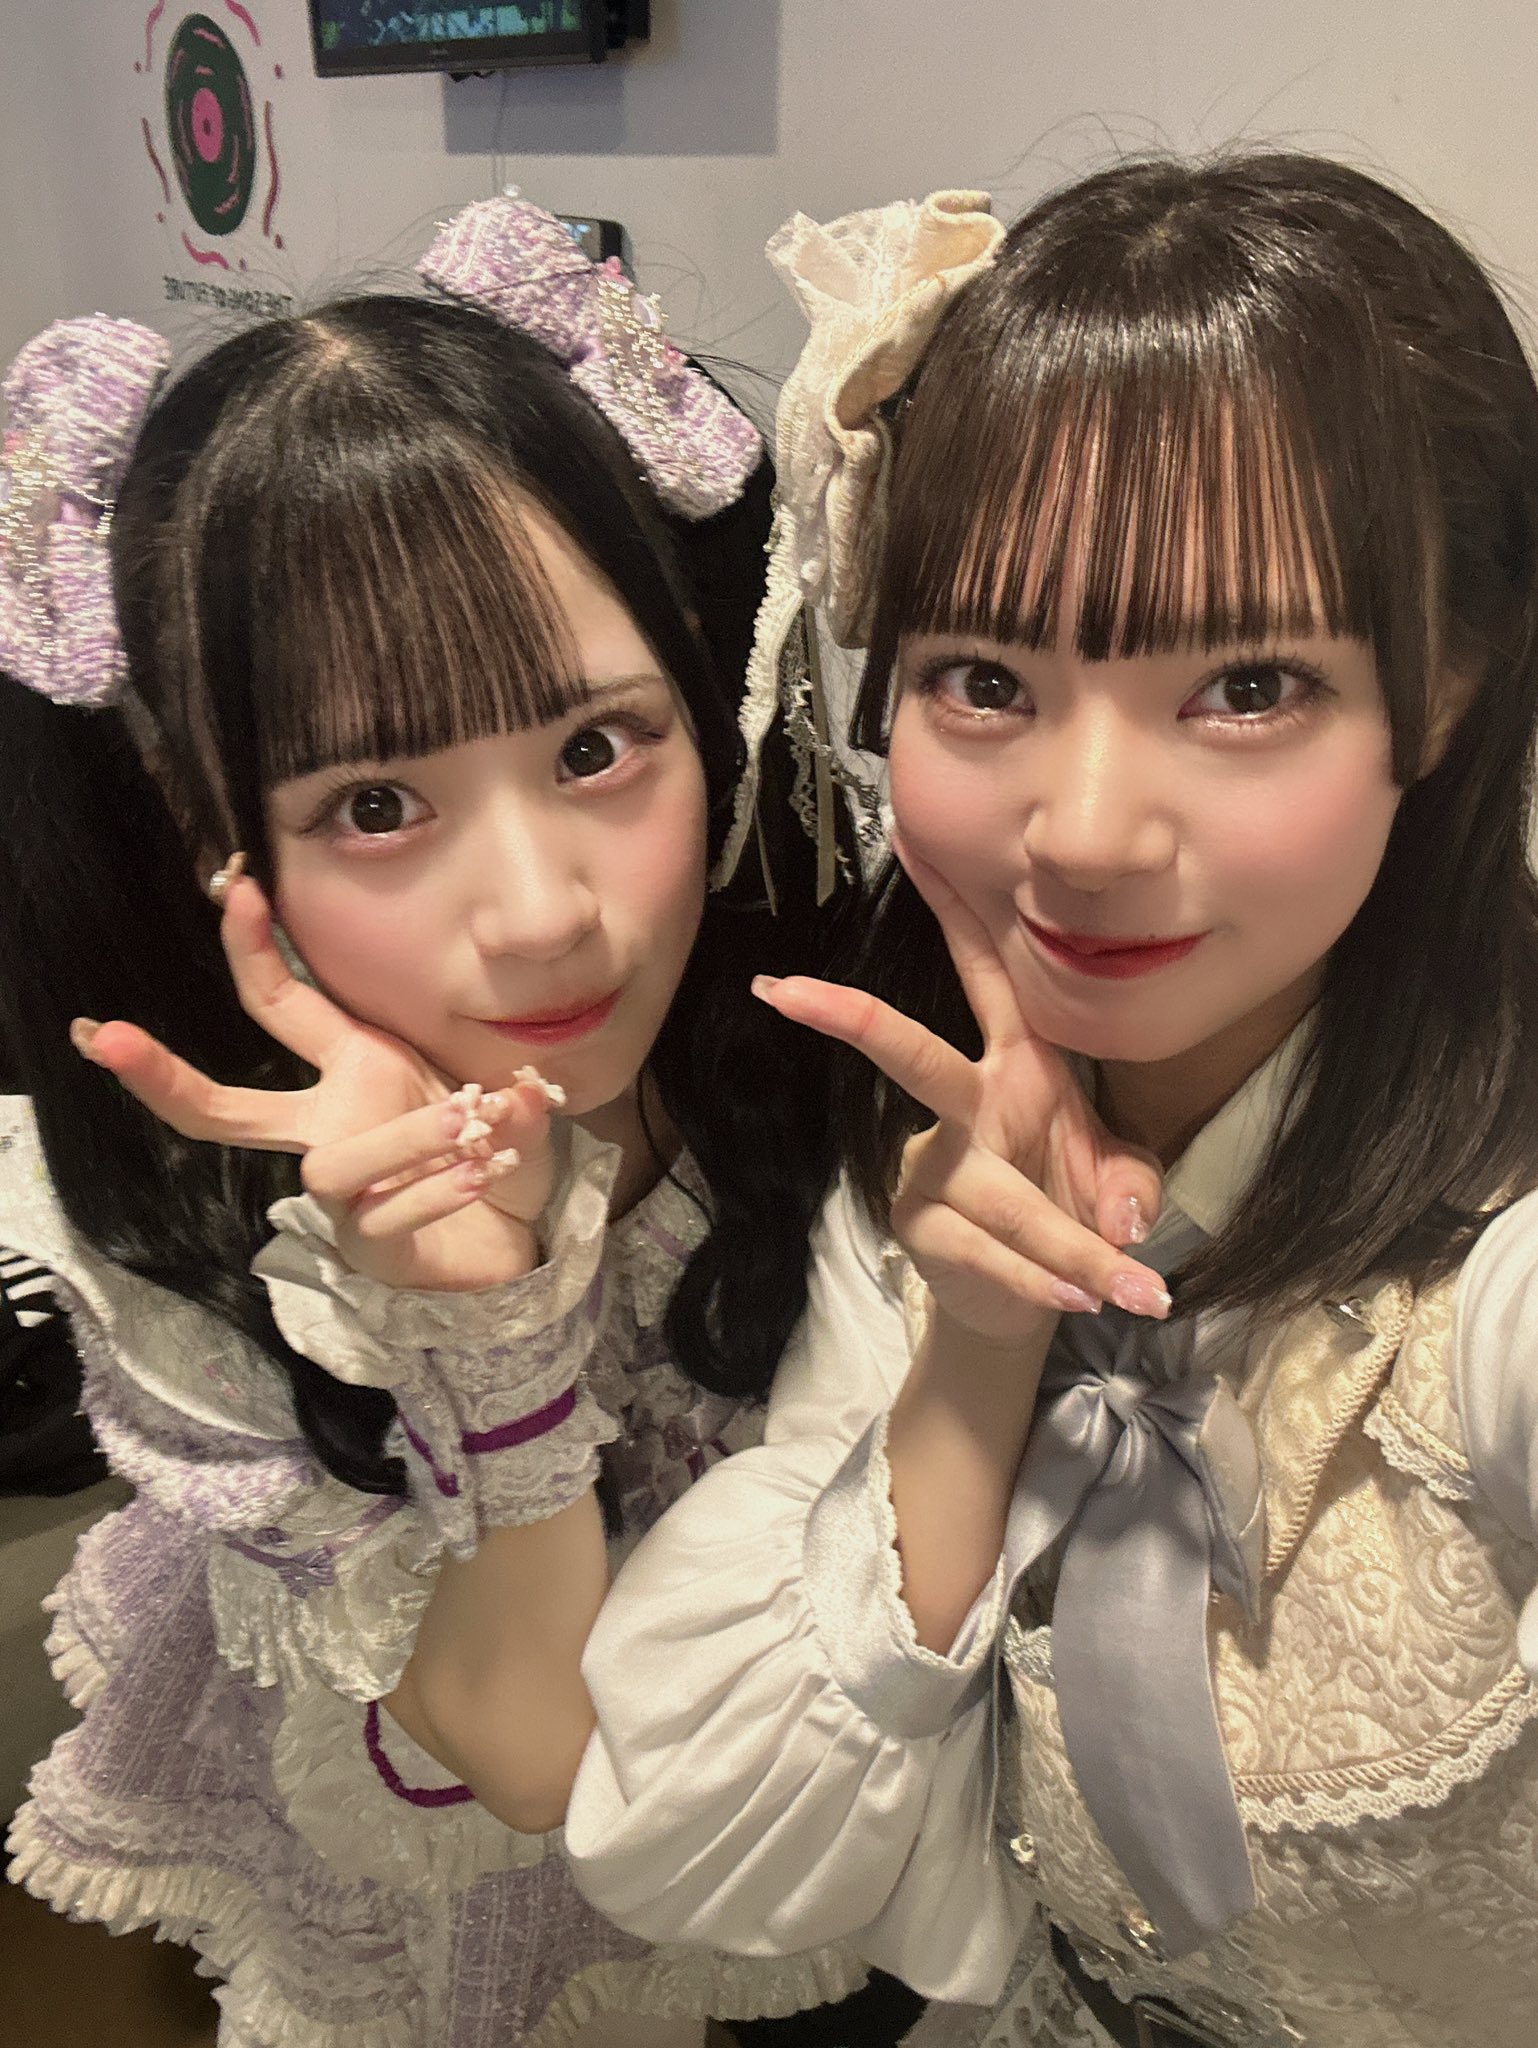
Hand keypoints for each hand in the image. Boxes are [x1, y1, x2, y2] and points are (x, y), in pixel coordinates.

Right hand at [71, 869, 558, 1291]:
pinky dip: (437, 1191)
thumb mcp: (507, 1100)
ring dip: (402, 1138)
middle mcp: (330, 1124)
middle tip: (107, 1039)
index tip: (237, 885)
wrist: (512, 1239)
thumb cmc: (490, 1155)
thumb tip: (520, 1089)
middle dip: (165, 1075)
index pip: (279, 1004)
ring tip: (471, 1125)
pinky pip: (383, 1214)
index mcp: (352, 1067)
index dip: (252, 947)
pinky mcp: (365, 1243)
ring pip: (332, 1163)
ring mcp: (340, 1189)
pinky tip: (481, 1174)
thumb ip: (510, 1092)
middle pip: (226, 1109)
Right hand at [753, 839, 1166, 1343]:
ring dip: (1068, 1248)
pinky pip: (991, 1256)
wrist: (1031, 1297)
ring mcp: (934, 1168)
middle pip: (912, 1056)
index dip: (956, 912)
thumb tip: (1124, 1219)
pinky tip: (1076, 1300)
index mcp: (1016, 1065)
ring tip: (1126, 1285)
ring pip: (999, 1199)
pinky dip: (1042, 1283)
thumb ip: (1132, 1187)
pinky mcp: (923, 1229)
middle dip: (855, 1020)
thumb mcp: (1121, 1181)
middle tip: (787, 992)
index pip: (985, 976)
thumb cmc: (1072, 1204)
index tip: (913, 841)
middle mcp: (968, 1106)